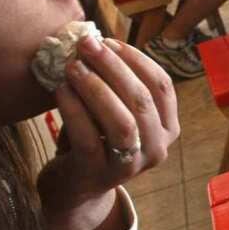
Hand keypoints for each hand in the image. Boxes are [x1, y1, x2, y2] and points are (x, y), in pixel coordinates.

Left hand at [38, 37, 179, 229]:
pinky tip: (60, 89)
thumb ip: (115, 84)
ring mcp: (130, 165)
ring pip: (122, 121)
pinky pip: (89, 137)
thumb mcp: (114, 111)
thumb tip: (97, 39)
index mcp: (168, 129)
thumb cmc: (95, 140)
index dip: (137, 60)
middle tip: (86, 44)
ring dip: (97, 88)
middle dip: (113, 67)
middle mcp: (157, 149)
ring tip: (73, 66)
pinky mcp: (99, 174)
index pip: (162, 86)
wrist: (74, 190)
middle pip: (142, 100)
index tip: (109, 41)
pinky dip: (74, 109)